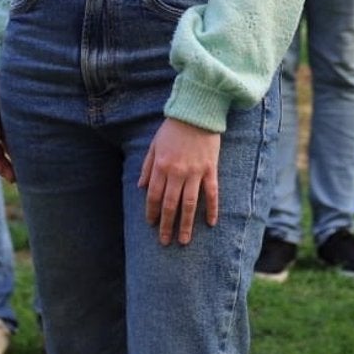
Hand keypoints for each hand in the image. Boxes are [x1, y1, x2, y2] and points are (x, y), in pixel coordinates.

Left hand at [137, 119, 220, 245]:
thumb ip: (147, 167)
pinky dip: (212, 209)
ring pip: (190, 203)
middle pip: (171, 204)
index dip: (152, 212)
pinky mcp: (211, 169)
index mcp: (161, 166)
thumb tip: (140, 187)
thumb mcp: (154, 145)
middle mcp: (177, 172)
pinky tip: (210, 223)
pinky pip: (212, 193)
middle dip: (167, 225)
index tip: (151, 224)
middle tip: (165, 241)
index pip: (154, 196)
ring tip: (184, 240)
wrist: (197, 112)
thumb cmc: (173, 128)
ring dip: (186, 224)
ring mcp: (195, 172)